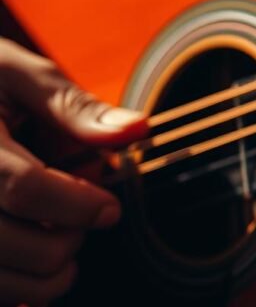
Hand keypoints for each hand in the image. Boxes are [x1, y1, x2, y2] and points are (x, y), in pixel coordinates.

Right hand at [0, 38, 145, 304]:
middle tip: (81, 223)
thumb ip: (74, 106)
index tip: (111, 209)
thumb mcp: (17, 76)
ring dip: (44, 275)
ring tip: (61, 243)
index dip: (78, 205)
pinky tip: (33, 259)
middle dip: (64, 241)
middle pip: (9, 244)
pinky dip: (20, 289)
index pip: (23, 187)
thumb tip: (138, 129)